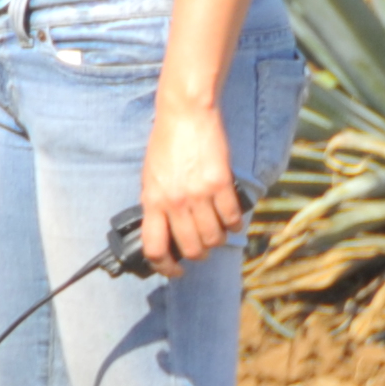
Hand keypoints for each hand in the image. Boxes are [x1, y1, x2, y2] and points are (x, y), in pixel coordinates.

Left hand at [141, 97, 249, 265]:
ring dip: (217, 240)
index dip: (165, 267)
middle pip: (191, 248)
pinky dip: (234, 224)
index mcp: (152, 201)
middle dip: (198, 255)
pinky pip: (232, 218)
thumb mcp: (150, 176)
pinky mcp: (221, 184)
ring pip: (213, 238)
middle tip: (201, 249)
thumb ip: (156, 203)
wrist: (185, 115)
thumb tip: (165, 230)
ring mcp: (199, 195)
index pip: (155, 247)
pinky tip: (231, 221)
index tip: (175, 270)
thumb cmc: (165, 144)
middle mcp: (174, 202)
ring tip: (217, 233)